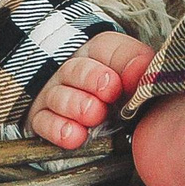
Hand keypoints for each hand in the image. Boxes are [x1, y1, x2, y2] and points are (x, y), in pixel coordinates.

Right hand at [28, 31, 153, 149]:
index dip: (115, 62)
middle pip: (75, 70)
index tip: (121, 81)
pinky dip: (58, 129)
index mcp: (97, 54)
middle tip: (109, 93)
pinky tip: (74, 135)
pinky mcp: (42, 119)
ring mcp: (55, 96)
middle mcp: (71, 72)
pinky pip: (43, 121)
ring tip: (93, 115)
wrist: (84, 99)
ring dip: (76, 105)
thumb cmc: (114, 84)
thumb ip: (138, 65)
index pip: (104, 49)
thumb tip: (143, 70)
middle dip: (91, 80)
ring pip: (58, 96)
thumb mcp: (130, 67)